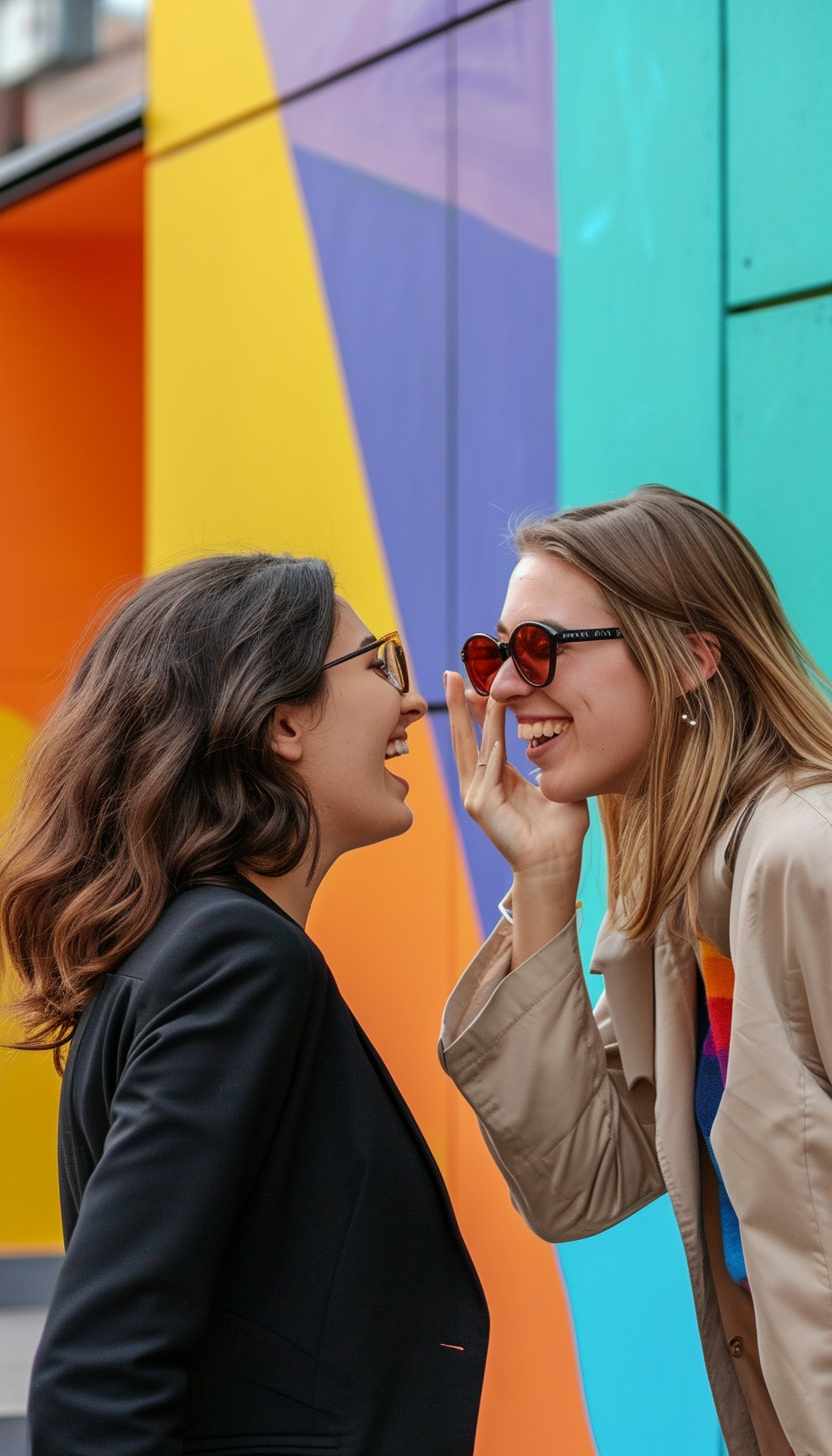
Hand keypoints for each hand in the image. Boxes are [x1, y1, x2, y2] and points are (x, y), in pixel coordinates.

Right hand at [444, 672, 588, 874]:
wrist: (556, 863)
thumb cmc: (560, 830)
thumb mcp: (556, 784)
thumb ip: (549, 761)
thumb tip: (551, 732)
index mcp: (497, 779)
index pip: (483, 736)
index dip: (479, 710)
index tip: (476, 682)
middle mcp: (480, 785)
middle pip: (465, 737)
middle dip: (459, 705)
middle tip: (450, 674)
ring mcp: (477, 796)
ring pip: (473, 748)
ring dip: (470, 717)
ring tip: (466, 688)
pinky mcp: (481, 807)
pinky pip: (488, 772)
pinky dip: (493, 752)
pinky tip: (498, 735)